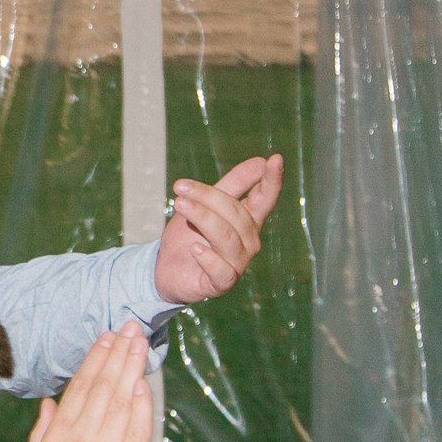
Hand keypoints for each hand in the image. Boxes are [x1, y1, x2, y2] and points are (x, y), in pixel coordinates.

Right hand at [18, 324, 151, 441]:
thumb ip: (41, 435)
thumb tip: (50, 404)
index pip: (78, 390)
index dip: (94, 361)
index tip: (106, 337)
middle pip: (101, 389)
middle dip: (117, 354)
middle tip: (130, 327)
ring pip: (120, 404)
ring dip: (132, 370)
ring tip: (142, 343)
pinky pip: (137, 433)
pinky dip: (142, 407)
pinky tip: (146, 384)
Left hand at [154, 154, 282, 303]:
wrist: (165, 269)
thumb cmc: (190, 234)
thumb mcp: (206, 204)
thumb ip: (233, 184)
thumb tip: (261, 160)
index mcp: (248, 220)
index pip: (265, 198)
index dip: (272, 180)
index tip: (276, 159)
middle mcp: (248, 242)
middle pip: (236, 214)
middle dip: (208, 196)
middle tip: (180, 186)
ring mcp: (237, 264)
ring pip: (226, 237)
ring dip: (202, 218)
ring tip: (180, 204)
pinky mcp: (220, 283)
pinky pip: (222, 270)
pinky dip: (208, 258)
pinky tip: (195, 248)